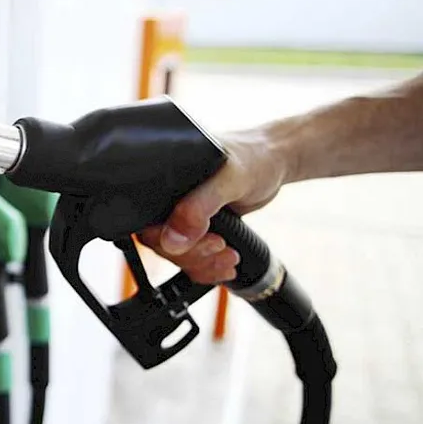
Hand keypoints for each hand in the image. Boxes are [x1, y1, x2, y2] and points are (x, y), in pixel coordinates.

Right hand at [137, 128, 292, 284]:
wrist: (276, 161)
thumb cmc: (254, 157)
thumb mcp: (228, 180)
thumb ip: (198, 208)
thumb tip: (172, 240)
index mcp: (164, 181)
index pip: (146, 221)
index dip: (167, 239)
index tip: (200, 239)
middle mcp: (169, 199)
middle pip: (160, 243)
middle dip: (192, 253)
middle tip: (220, 245)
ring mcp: (182, 214)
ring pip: (176, 254)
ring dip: (202, 262)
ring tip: (229, 255)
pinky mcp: (197, 227)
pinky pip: (190, 257)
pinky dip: (207, 266)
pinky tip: (224, 262)